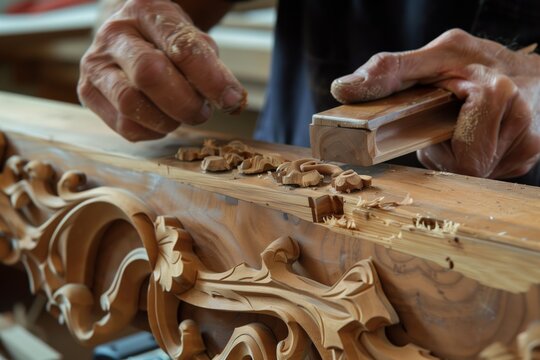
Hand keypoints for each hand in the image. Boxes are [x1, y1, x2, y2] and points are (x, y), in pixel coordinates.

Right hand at [78, 0, 245, 140]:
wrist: (128, 38)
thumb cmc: (165, 41)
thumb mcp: (191, 40)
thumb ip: (211, 66)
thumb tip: (232, 100)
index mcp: (146, 12)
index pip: (181, 47)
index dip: (211, 78)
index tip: (232, 99)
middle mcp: (114, 35)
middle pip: (149, 75)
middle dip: (185, 103)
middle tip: (202, 112)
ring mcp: (95, 64)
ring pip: (131, 105)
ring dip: (167, 120)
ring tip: (181, 115)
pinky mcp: (88, 93)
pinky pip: (124, 126)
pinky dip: (152, 131)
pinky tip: (161, 120)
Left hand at [331, 29, 539, 178]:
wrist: (530, 69)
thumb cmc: (476, 62)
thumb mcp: (433, 55)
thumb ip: (389, 71)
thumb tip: (343, 89)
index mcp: (496, 95)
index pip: (461, 160)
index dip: (436, 150)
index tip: (427, 132)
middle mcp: (520, 124)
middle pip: (465, 169)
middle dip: (446, 152)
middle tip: (446, 123)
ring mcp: (527, 146)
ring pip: (475, 173)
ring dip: (457, 156)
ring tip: (461, 126)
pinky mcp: (527, 159)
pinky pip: (487, 172)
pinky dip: (473, 156)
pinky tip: (475, 134)